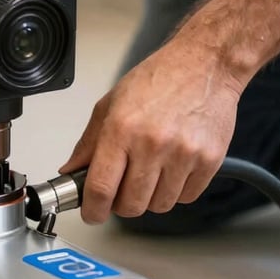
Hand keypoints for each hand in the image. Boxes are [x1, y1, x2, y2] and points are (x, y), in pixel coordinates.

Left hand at [59, 39, 244, 222]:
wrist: (205, 64)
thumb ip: (88, 143)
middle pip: (131, 205)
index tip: (92, 214)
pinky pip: (187, 197)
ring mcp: (183, 154)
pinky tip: (173, 168)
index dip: (93, 210)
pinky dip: (177, 191)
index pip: (100, 188)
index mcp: (121, 130)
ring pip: (159, 206)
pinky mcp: (209, 160)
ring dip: (150, 198)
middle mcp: (152, 144)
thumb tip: (71, 171)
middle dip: (122, 204)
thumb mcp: (110, 105)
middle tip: (123, 188)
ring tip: (151, 171)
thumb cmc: (158, 80)